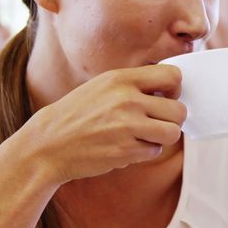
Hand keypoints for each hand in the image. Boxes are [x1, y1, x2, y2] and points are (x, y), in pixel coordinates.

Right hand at [5, 65, 186, 186]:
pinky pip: (155, 151)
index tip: (165, 97)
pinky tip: (127, 146)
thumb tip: (172, 90)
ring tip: (145, 135)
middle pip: (179, 110)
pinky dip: (146, 151)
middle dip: (172, 119)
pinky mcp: (125, 151)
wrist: (48, 144)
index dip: (175, 89)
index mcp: (121, 79)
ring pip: (173, 133)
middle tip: (157, 122)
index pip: (173, 75)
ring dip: (163, 137)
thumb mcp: (102, 86)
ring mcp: (127, 126)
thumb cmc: (77, 115)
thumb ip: (134, 85)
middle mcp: (127, 100)